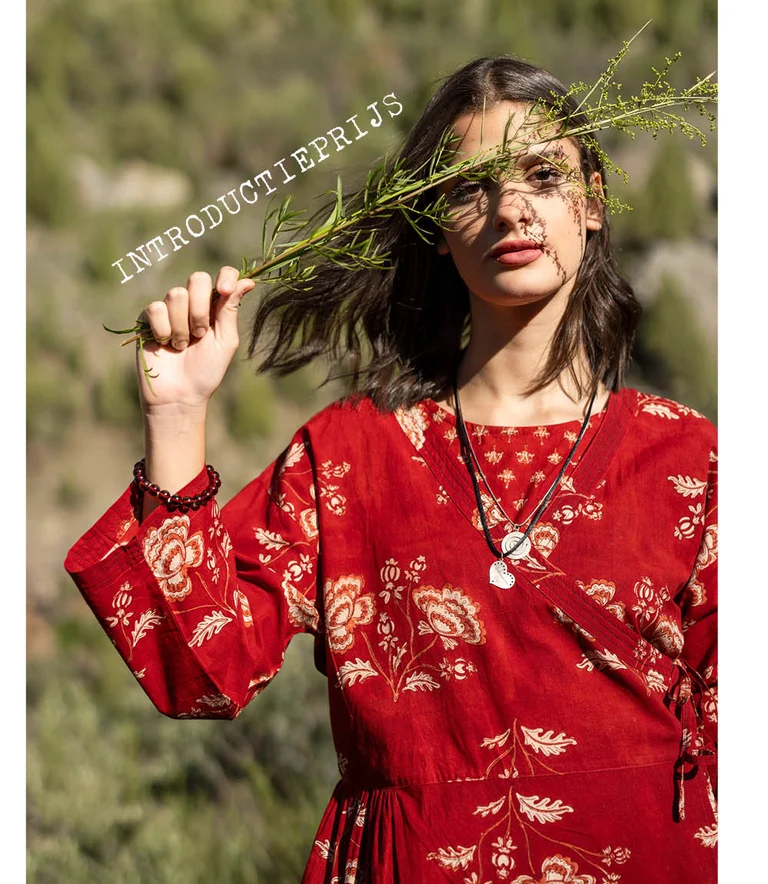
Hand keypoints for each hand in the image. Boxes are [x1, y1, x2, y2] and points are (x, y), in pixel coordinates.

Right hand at [136, 266, 255, 411]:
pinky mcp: (148, 317)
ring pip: (176, 294)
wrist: (180, 394)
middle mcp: (193, 303)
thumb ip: (231, 309)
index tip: (224, 290)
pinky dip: (163, 330)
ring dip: (182, 326)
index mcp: (216, 307)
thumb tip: (248, 281)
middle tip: (200, 334)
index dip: (225, 277)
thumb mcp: (225, 341)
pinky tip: (164, 344)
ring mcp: (169, 308)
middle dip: (201, 308)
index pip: (223, 275)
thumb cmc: (207, 371)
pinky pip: (156, 309)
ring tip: (182, 346)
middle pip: (197, 278)